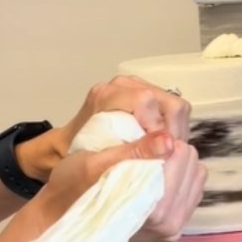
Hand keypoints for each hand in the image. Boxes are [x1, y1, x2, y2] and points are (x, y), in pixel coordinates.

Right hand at [0, 133, 204, 241]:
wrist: (62, 215)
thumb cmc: (73, 187)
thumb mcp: (96, 163)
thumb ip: (135, 151)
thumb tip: (168, 139)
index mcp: (153, 213)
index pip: (180, 159)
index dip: (163, 140)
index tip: (144, 134)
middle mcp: (169, 227)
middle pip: (192, 166)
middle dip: (172, 151)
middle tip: (145, 147)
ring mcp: (173, 230)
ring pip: (196, 175)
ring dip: (176, 162)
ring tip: (149, 160)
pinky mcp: (174, 229)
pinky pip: (192, 189)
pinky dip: (178, 175)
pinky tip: (156, 173)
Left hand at [16, 76, 190, 181]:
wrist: (66, 148)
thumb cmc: (78, 154)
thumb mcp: (104, 155)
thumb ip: (135, 150)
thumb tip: (168, 144)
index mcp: (109, 94)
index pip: (149, 102)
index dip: (159, 129)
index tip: (157, 153)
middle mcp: (124, 85)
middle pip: (170, 103)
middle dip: (173, 133)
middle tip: (166, 156)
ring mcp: (137, 88)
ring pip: (175, 108)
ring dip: (174, 133)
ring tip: (164, 153)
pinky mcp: (146, 97)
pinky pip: (171, 112)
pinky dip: (171, 130)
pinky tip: (162, 147)